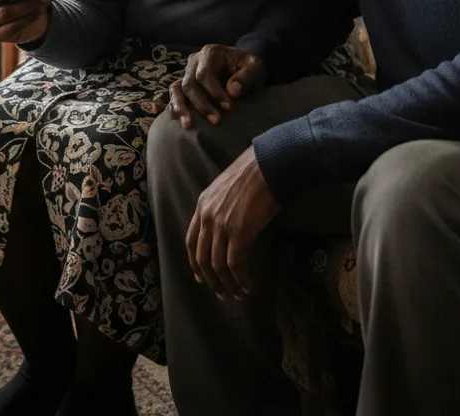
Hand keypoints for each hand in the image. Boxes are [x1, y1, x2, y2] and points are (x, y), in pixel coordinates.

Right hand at [169, 46, 267, 127]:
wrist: (244, 69)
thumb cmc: (249, 68)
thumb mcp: (255, 68)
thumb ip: (246, 76)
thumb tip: (232, 90)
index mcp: (211, 53)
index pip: (205, 74)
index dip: (215, 92)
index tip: (229, 107)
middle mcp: (195, 61)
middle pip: (190, 83)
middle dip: (202, 104)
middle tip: (217, 120)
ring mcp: (188, 72)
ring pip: (177, 89)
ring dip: (182, 107)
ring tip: (188, 125)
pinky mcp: (185, 84)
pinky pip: (174, 95)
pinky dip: (175, 107)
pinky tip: (181, 121)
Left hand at [186, 146, 278, 301]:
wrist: (268, 165)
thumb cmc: (253, 173)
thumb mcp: (226, 189)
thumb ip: (220, 208)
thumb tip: (226, 229)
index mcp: (202, 205)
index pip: (191, 241)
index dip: (195, 263)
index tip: (201, 278)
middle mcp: (207, 217)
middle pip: (201, 258)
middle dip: (211, 280)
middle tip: (221, 293)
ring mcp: (221, 225)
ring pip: (217, 265)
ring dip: (228, 284)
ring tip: (238, 294)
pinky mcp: (239, 233)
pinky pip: (235, 264)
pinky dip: (241, 279)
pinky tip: (248, 286)